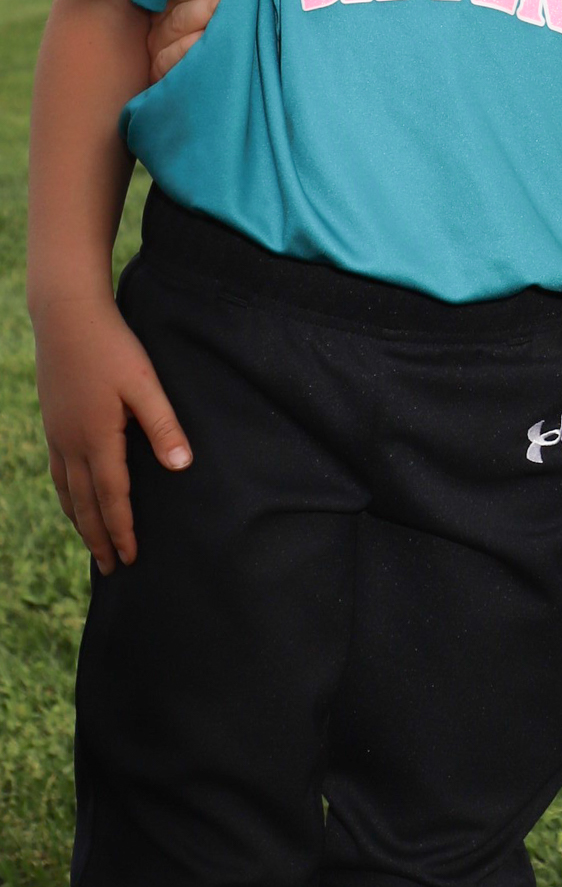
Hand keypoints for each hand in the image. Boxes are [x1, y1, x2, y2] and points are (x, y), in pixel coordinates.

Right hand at [34, 288, 190, 571]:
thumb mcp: (145, 383)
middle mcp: (72, 443)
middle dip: (99, 538)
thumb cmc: (113, 346)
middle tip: (111, 570)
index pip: (112, 497)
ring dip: (81, 521)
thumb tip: (182, 466)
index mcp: (97, 438)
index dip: (122, 530)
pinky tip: (73, 498)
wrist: (66, 316)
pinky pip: (58, 472)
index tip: (131, 558)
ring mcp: (58, 434)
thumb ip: (163, 425)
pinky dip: (67, 496)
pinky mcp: (53, 422)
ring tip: (92, 545)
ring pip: (68, 491)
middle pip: (85, 504)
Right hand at [148, 0, 241, 81]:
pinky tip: (207, 42)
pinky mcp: (163, 66)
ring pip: (183, 16)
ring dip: (208, 8)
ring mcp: (162, 34)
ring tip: (231, 1)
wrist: (201, 87)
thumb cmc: (224, 27)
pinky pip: (175, 55)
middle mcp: (170, 2)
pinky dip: (192, 48)